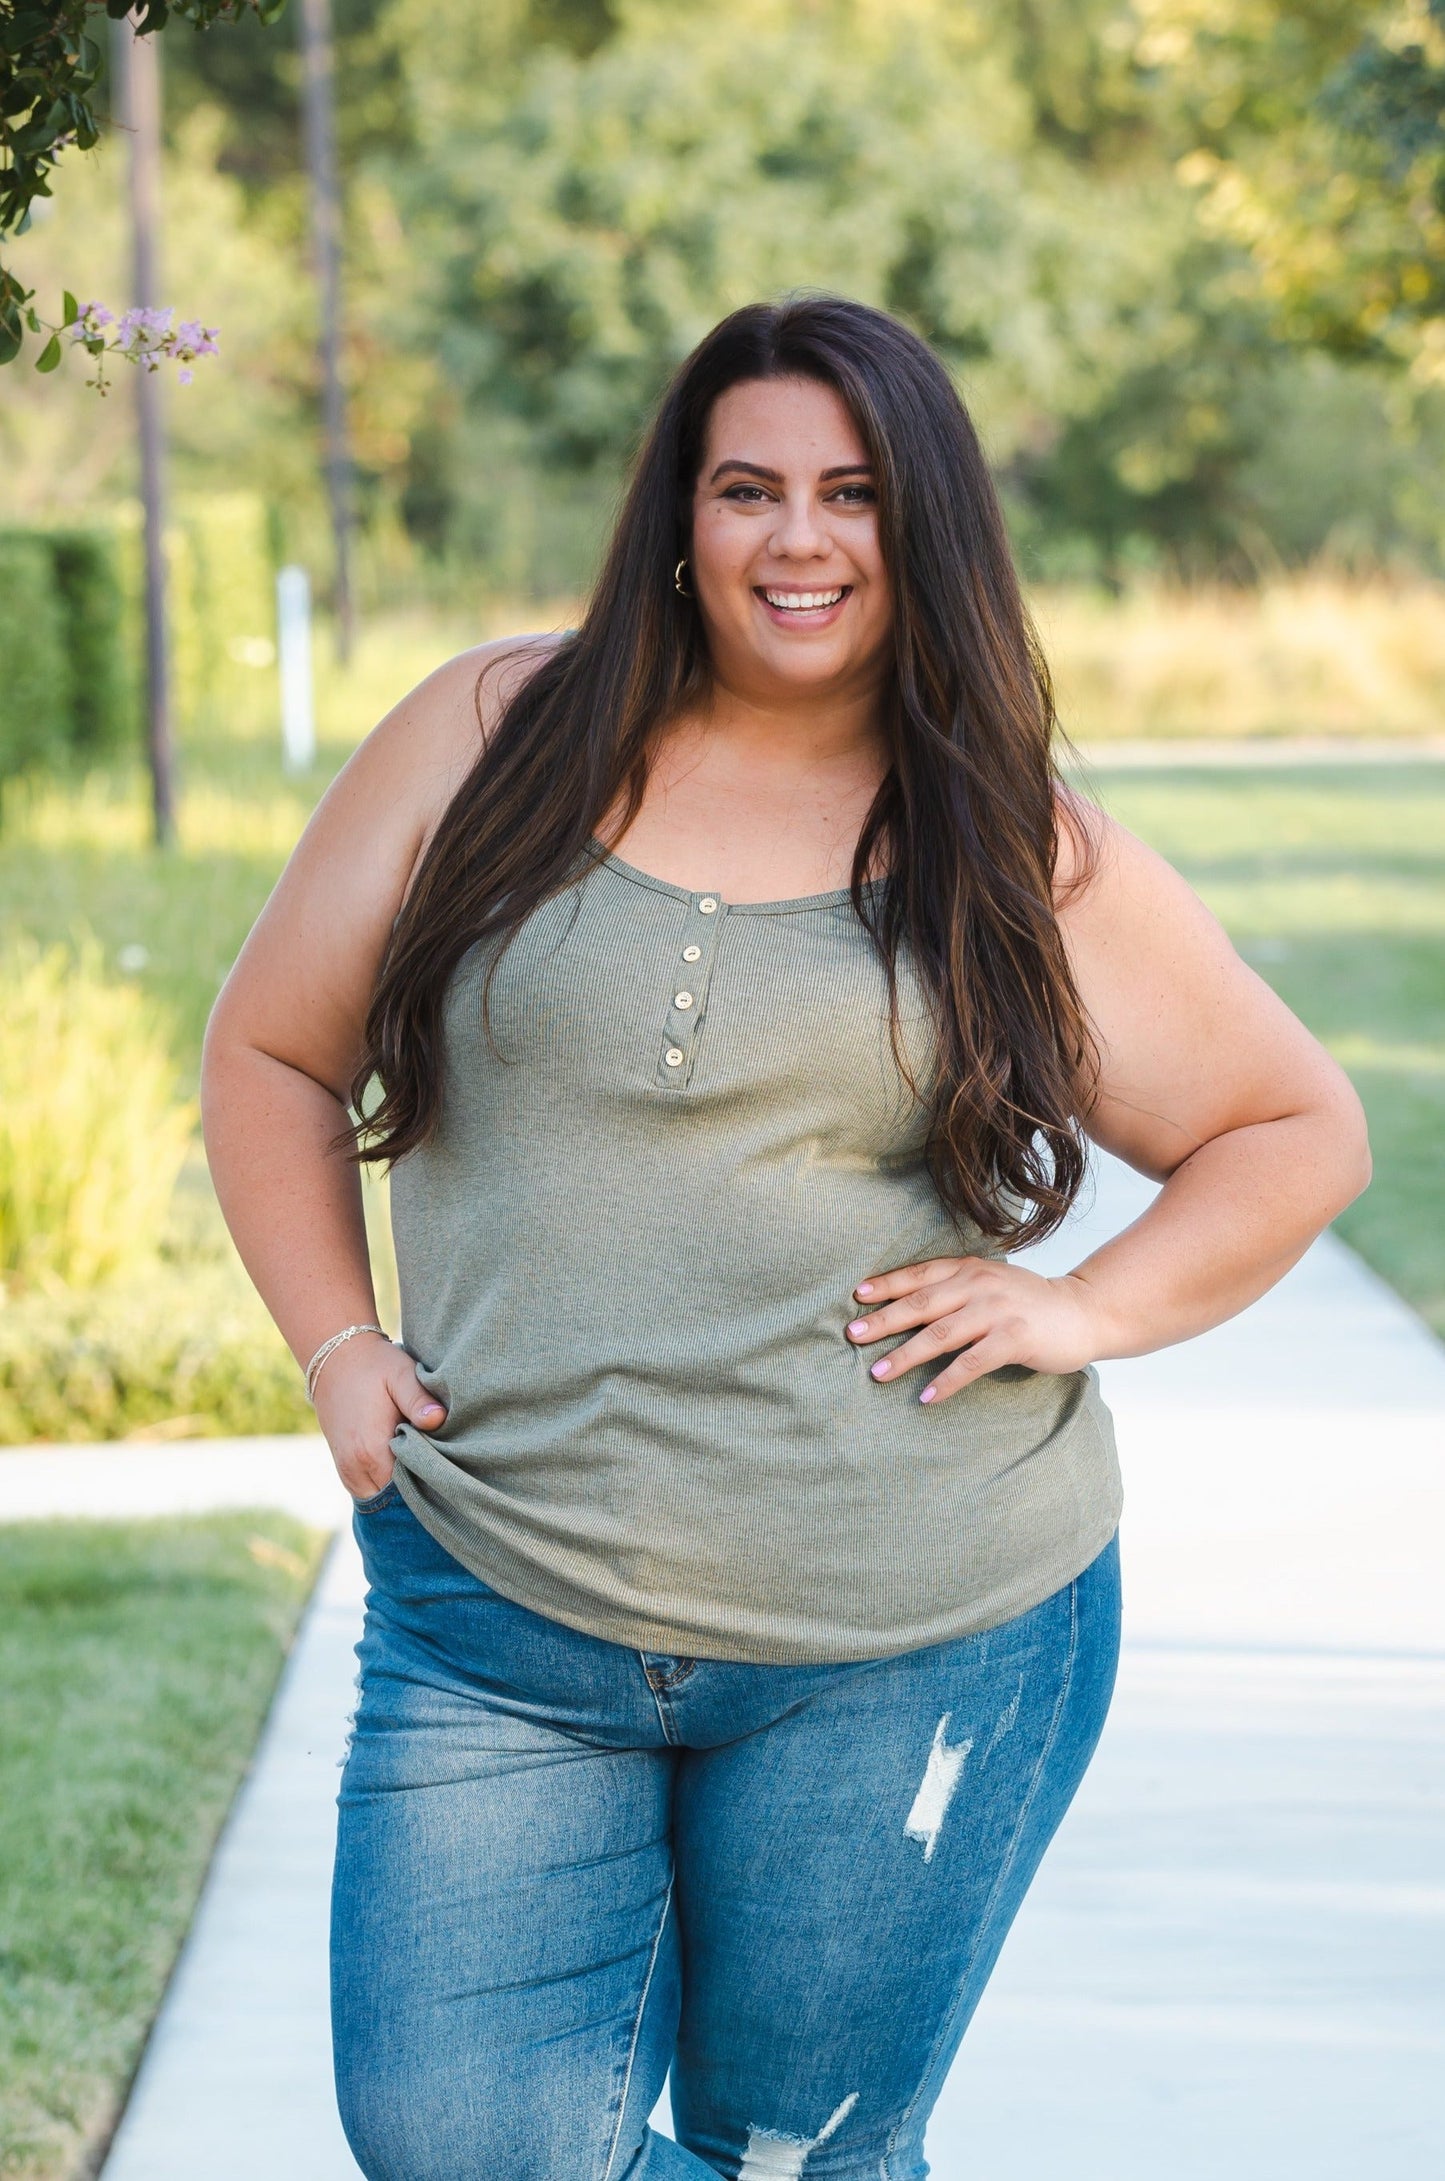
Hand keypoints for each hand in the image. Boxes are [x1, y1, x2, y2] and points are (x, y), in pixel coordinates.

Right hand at [312, 1333, 446, 1499]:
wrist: (335, 1357)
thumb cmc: (374, 1365)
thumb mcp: (400, 1374)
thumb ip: (419, 1400)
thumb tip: (439, 1419)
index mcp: (370, 1451)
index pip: (408, 1489)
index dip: (432, 1483)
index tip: (453, 1474)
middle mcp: (355, 1468)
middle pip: (395, 1500)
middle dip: (420, 1491)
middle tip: (446, 1475)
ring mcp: (347, 1470)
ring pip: (381, 1498)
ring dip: (403, 1489)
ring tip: (428, 1470)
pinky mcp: (345, 1466)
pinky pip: (370, 1489)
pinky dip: (388, 1485)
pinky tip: (409, 1467)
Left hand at [845, 1256, 1104, 1404]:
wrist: (1083, 1311)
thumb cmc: (1029, 1303)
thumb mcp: (990, 1283)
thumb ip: (956, 1288)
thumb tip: (908, 1306)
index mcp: (969, 1269)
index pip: (918, 1275)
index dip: (886, 1285)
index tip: (856, 1296)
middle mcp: (979, 1284)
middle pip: (920, 1304)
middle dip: (883, 1321)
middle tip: (852, 1335)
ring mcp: (997, 1310)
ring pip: (940, 1334)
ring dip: (906, 1355)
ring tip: (878, 1374)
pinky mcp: (1014, 1337)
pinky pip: (972, 1362)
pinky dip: (947, 1381)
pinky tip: (927, 1397)